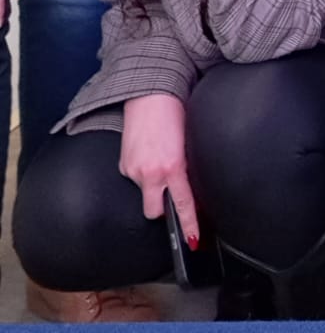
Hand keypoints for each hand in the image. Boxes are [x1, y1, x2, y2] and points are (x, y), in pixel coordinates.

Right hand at [119, 93, 198, 243]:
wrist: (149, 92)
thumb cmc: (174, 111)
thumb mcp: (187, 142)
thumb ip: (186, 167)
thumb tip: (189, 187)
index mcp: (172, 166)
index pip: (182, 204)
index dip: (188, 225)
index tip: (193, 241)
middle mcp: (151, 173)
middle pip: (154, 211)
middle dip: (162, 208)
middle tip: (170, 192)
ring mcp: (133, 170)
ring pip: (145, 193)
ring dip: (152, 185)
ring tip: (159, 160)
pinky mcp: (123, 164)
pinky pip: (135, 177)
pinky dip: (142, 172)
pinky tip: (148, 153)